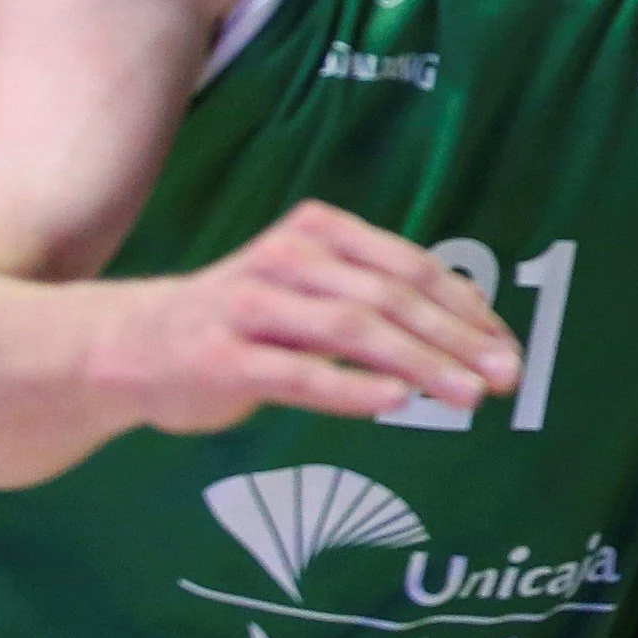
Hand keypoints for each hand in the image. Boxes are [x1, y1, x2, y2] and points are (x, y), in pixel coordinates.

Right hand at [115, 200, 519, 433]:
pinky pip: (295, 374)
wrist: (130, 345)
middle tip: (507, 376)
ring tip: (468, 394)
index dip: (466, 309)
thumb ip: (381, 299)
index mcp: (320, 234)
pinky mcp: (220, 358)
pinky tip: (394, 403)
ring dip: (419, 363)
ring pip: (351, 331)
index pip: (410, 268)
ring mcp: (250, 308)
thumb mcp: (313, 290)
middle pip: (390, 298)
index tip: (508, 348)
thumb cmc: (244, 323)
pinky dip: (349, 387)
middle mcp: (287, 259)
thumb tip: (474, 325)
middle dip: (457, 340)